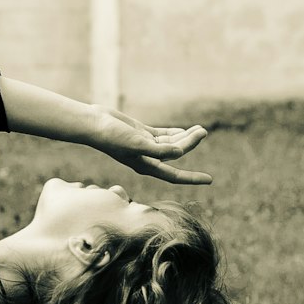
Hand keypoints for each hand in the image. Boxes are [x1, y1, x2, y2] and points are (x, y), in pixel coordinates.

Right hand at [90, 108, 211, 184]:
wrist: (94, 124)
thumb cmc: (112, 136)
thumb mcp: (137, 143)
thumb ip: (158, 149)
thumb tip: (180, 152)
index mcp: (146, 165)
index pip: (174, 175)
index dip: (192, 179)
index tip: (210, 180)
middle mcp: (147, 158)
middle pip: (176, 153)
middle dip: (191, 144)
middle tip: (203, 131)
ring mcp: (144, 145)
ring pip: (171, 143)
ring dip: (186, 136)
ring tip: (201, 129)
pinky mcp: (141, 134)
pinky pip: (162, 135)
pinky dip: (174, 133)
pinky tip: (184, 130)